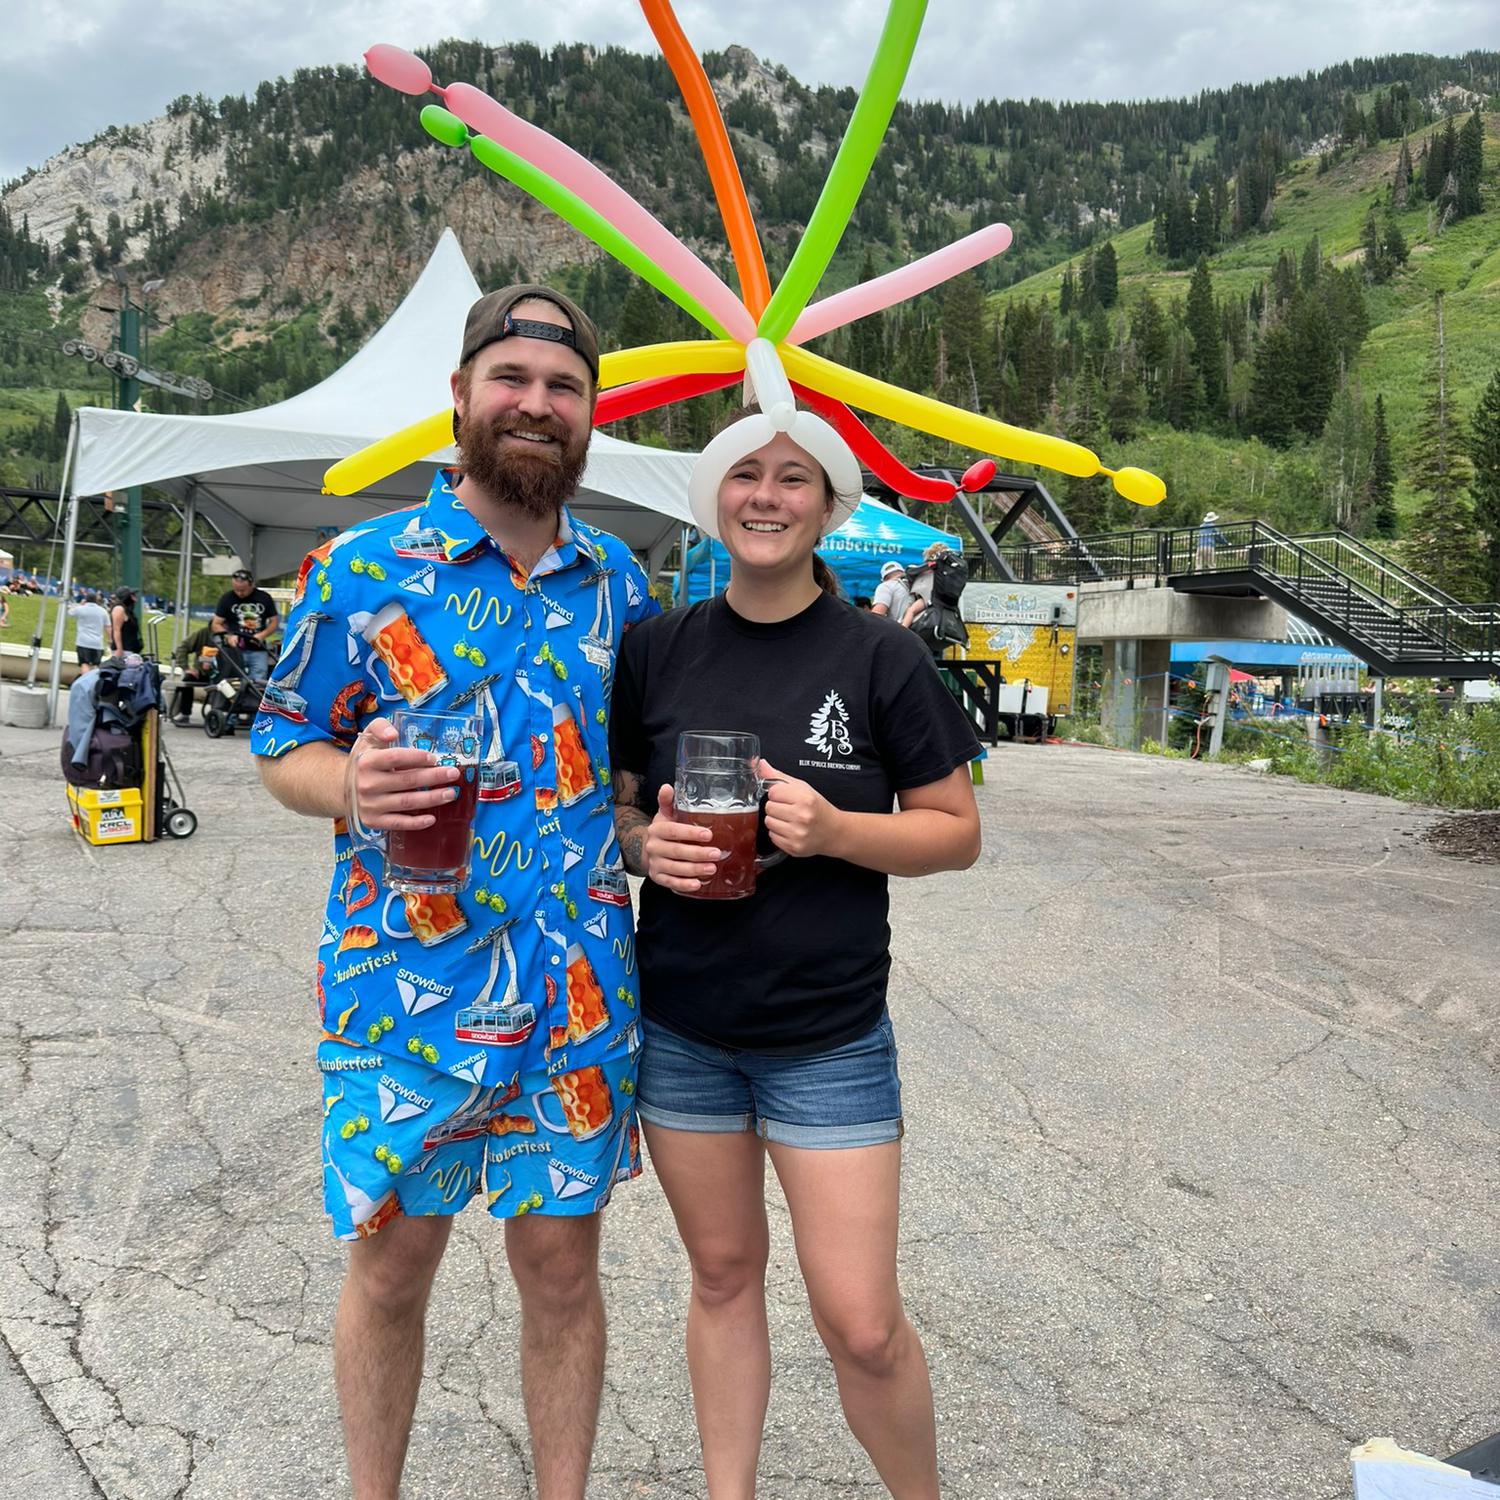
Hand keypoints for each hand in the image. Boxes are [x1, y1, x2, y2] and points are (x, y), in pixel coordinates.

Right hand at [345, 716, 459, 831]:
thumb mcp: (368, 738)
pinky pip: (398, 823)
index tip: (434, 758)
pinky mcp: (373, 821)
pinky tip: (432, 818)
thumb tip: (393, 733)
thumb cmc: (365, 761)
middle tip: (453, 774)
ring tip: (450, 793)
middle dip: (434, 777)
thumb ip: (380, 727)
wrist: (343, 786)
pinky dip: (416, 823)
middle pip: (407, 780)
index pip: (396, 758)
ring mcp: (370, 805)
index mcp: (367, 762)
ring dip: (432, 798)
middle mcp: (367, 785)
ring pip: (407, 802)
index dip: (417, 758)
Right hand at [643, 783, 721, 893]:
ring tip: (712, 869)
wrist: (649, 849)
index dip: (690, 833)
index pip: (673, 831)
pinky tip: (697, 884)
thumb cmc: (665, 830)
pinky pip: (670, 883)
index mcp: (657, 830)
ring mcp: (655, 864)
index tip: (708, 835)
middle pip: (676, 851)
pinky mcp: (657, 877)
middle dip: (697, 854)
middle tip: (717, 854)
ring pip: (675, 868)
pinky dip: (683, 885)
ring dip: (694, 870)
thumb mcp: (665, 814)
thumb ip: (667, 802)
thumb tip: (667, 787)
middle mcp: (653, 847)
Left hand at [758, 758, 837, 858]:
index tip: (787, 798)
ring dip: (776, 820)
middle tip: (790, 809)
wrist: (834, 832)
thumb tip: (760, 764)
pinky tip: (791, 830)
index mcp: (804, 799)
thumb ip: (779, 776)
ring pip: (768, 822)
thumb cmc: (818, 808)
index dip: (778, 794)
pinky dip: (778, 834)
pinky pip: (772, 837)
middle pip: (769, 808)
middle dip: (776, 807)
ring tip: (790, 820)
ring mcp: (797, 834)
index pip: (773, 792)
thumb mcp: (802, 788)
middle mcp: (802, 817)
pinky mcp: (793, 847)